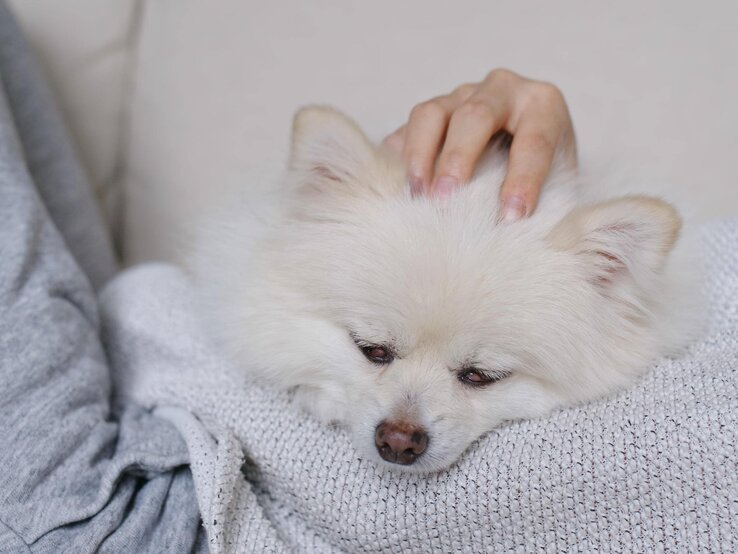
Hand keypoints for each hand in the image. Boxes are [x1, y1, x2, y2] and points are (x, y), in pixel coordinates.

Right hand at [383, 69, 576, 221]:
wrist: (523, 153)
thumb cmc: (542, 174)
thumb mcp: (556, 185)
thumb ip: (549, 204)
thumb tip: (528, 236)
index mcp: (543, 106)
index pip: (534, 140)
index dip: (523, 179)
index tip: (509, 217)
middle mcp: (501, 91)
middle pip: (475, 115)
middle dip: (458, 159)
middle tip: (445, 200)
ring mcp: (461, 96)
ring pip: (431, 113)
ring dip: (420, 155)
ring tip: (417, 194)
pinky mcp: (431, 113)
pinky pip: (406, 129)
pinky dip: (398, 155)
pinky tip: (395, 185)